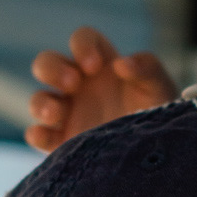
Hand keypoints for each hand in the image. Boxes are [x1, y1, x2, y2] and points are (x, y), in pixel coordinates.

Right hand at [26, 28, 176, 152]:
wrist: (157, 156)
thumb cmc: (161, 115)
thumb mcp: (160, 88)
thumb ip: (147, 68)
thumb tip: (121, 65)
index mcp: (102, 65)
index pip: (82, 39)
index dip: (82, 45)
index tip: (94, 65)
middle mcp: (79, 86)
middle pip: (47, 63)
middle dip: (53, 69)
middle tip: (72, 83)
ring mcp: (68, 114)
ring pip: (38, 99)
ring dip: (42, 103)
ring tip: (57, 113)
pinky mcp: (63, 142)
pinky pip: (38, 134)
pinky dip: (36, 134)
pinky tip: (43, 136)